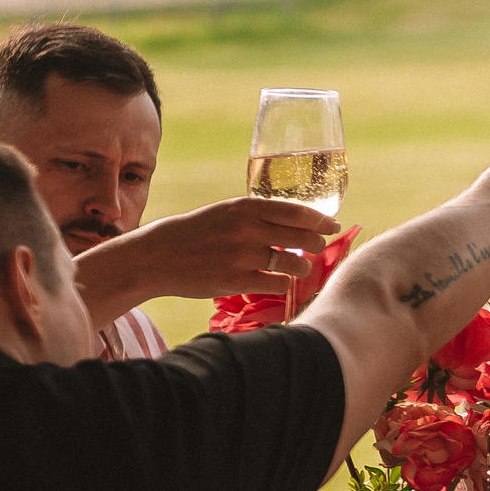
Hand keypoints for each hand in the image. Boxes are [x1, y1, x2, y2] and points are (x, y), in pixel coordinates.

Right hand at [103, 198, 341, 299]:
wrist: (157, 256)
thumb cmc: (194, 233)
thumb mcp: (224, 213)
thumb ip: (256, 215)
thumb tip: (294, 222)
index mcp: (244, 207)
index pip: (296, 212)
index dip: (320, 219)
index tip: (332, 224)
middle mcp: (246, 229)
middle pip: (302, 237)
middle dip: (317, 243)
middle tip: (320, 246)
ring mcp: (242, 256)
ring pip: (294, 262)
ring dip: (303, 266)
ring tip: (301, 266)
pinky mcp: (236, 281)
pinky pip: (277, 283)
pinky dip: (284, 283)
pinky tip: (282, 281)